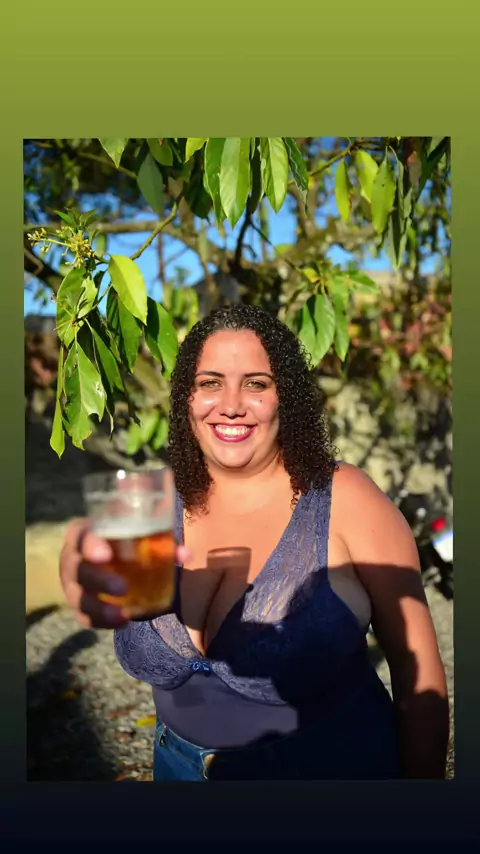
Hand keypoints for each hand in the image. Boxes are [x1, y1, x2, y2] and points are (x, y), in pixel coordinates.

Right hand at [59, 518, 190, 628]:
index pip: (81, 537)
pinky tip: (123, 622)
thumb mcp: (137, 534)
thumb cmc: (122, 539)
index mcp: (83, 534)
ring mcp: (73, 584)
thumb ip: (161, 541)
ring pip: (77, 599)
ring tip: (121, 614)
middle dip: (97, 580)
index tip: (106, 555)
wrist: (109, 555)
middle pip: (76, 570)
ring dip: (98, 608)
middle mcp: (72, 558)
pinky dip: (102, 622)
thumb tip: (185, 554)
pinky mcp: (79, 604)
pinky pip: (85, 617)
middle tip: (122, 588)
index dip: (90, 546)